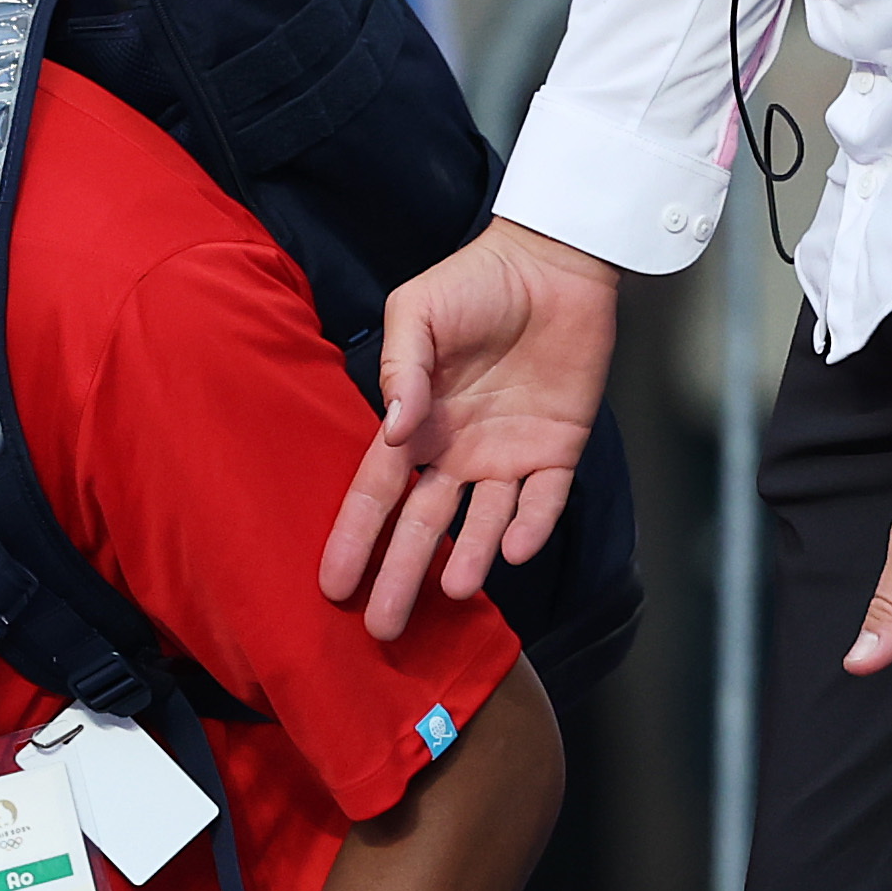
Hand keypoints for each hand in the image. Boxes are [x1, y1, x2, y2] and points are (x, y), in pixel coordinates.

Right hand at [321, 219, 622, 639]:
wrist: (553, 261)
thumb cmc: (474, 282)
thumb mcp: (417, 314)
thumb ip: (402, 369)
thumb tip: (395, 429)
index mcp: (416, 427)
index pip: (376, 494)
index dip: (355, 539)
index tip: (333, 585)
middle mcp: (457, 453)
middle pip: (423, 527)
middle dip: (400, 576)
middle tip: (382, 629)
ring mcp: (508, 455)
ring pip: (484, 524)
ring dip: (469, 559)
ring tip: (452, 590)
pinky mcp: (558, 449)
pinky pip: (545, 500)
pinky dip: (532, 526)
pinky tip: (514, 549)